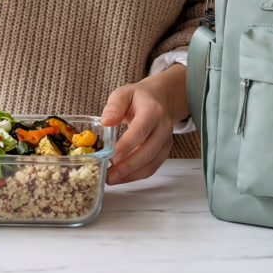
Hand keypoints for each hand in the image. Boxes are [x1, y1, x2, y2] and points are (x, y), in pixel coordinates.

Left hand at [100, 63, 188, 184]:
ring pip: (151, 163)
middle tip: (109, 176)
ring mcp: (166, 141)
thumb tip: (105, 122)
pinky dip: (136, 175)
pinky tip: (121, 178)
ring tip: (111, 179)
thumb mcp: (124, 93)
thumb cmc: (138, 97)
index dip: (127, 145)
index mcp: (153, 110)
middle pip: (148, 151)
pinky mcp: (164, 151)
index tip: (112, 158)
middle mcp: (163, 127)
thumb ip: (114, 106)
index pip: (141, 130)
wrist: (161, 99)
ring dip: (131, 174)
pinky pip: (152, 167)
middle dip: (127, 166)